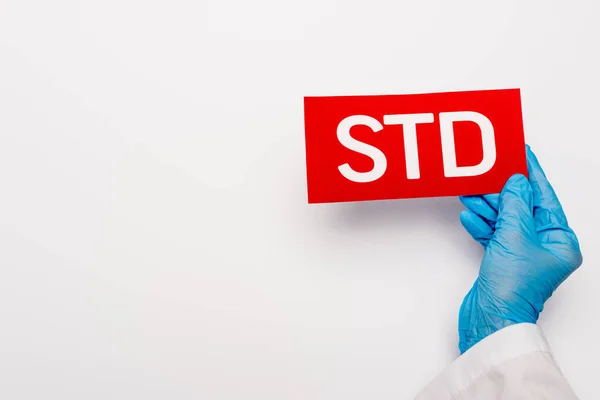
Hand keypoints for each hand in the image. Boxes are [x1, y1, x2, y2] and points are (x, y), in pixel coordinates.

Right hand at [457, 146, 582, 352]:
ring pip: (505, 219)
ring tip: (471, 191)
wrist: (491, 317)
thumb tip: (517, 181)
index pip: (545, 197)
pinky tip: (469, 215)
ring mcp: (523, 253)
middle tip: (488, 170)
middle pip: (522, 206)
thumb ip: (515, 204)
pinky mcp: (503, 260)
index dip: (531, 174)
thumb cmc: (512, 288)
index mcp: (560, 240)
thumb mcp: (515, 236)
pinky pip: (493, 233)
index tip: (521, 153)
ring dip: (487, 206)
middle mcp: (544, 246)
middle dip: (501, 190)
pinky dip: (481, 224)